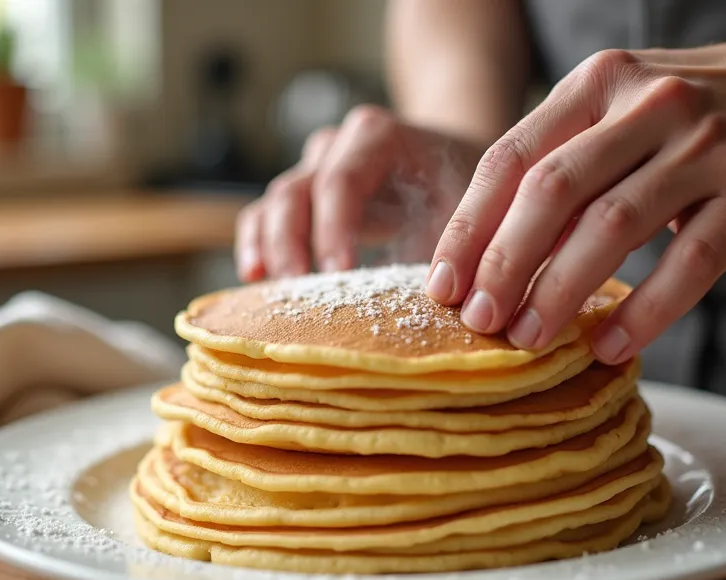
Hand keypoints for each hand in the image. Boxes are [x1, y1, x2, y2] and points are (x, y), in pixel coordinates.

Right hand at [236, 105, 483, 281]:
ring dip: (269, 247)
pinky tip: (255, 276)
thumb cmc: (463, 192)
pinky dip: (257, 244)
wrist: (454, 170)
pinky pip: (264, 216)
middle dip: (292, 242)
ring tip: (272, 289)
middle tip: (300, 287)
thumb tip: (438, 295)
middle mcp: (337, 147)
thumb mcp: (470, 210)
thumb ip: (451, 244)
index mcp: (379, 137)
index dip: (334, 228)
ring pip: (274, 203)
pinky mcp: (302, 199)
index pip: (342, 180)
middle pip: (297, 190)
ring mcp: (313, 170)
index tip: (341, 273)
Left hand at [424, 41, 725, 361]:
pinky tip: (608, 347)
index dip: (470, 226)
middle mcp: (648, 108)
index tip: (442, 284)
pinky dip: (643, 313)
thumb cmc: (706, 117)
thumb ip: (567, 163)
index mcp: (599, 85)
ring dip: (561, 292)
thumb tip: (491, 255)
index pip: (512, 157)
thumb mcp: (627, 111)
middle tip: (478, 321)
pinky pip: (687, 265)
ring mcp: (706, 151)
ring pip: (613, 228)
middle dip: (504, 263)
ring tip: (528, 341)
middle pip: (553, 191)